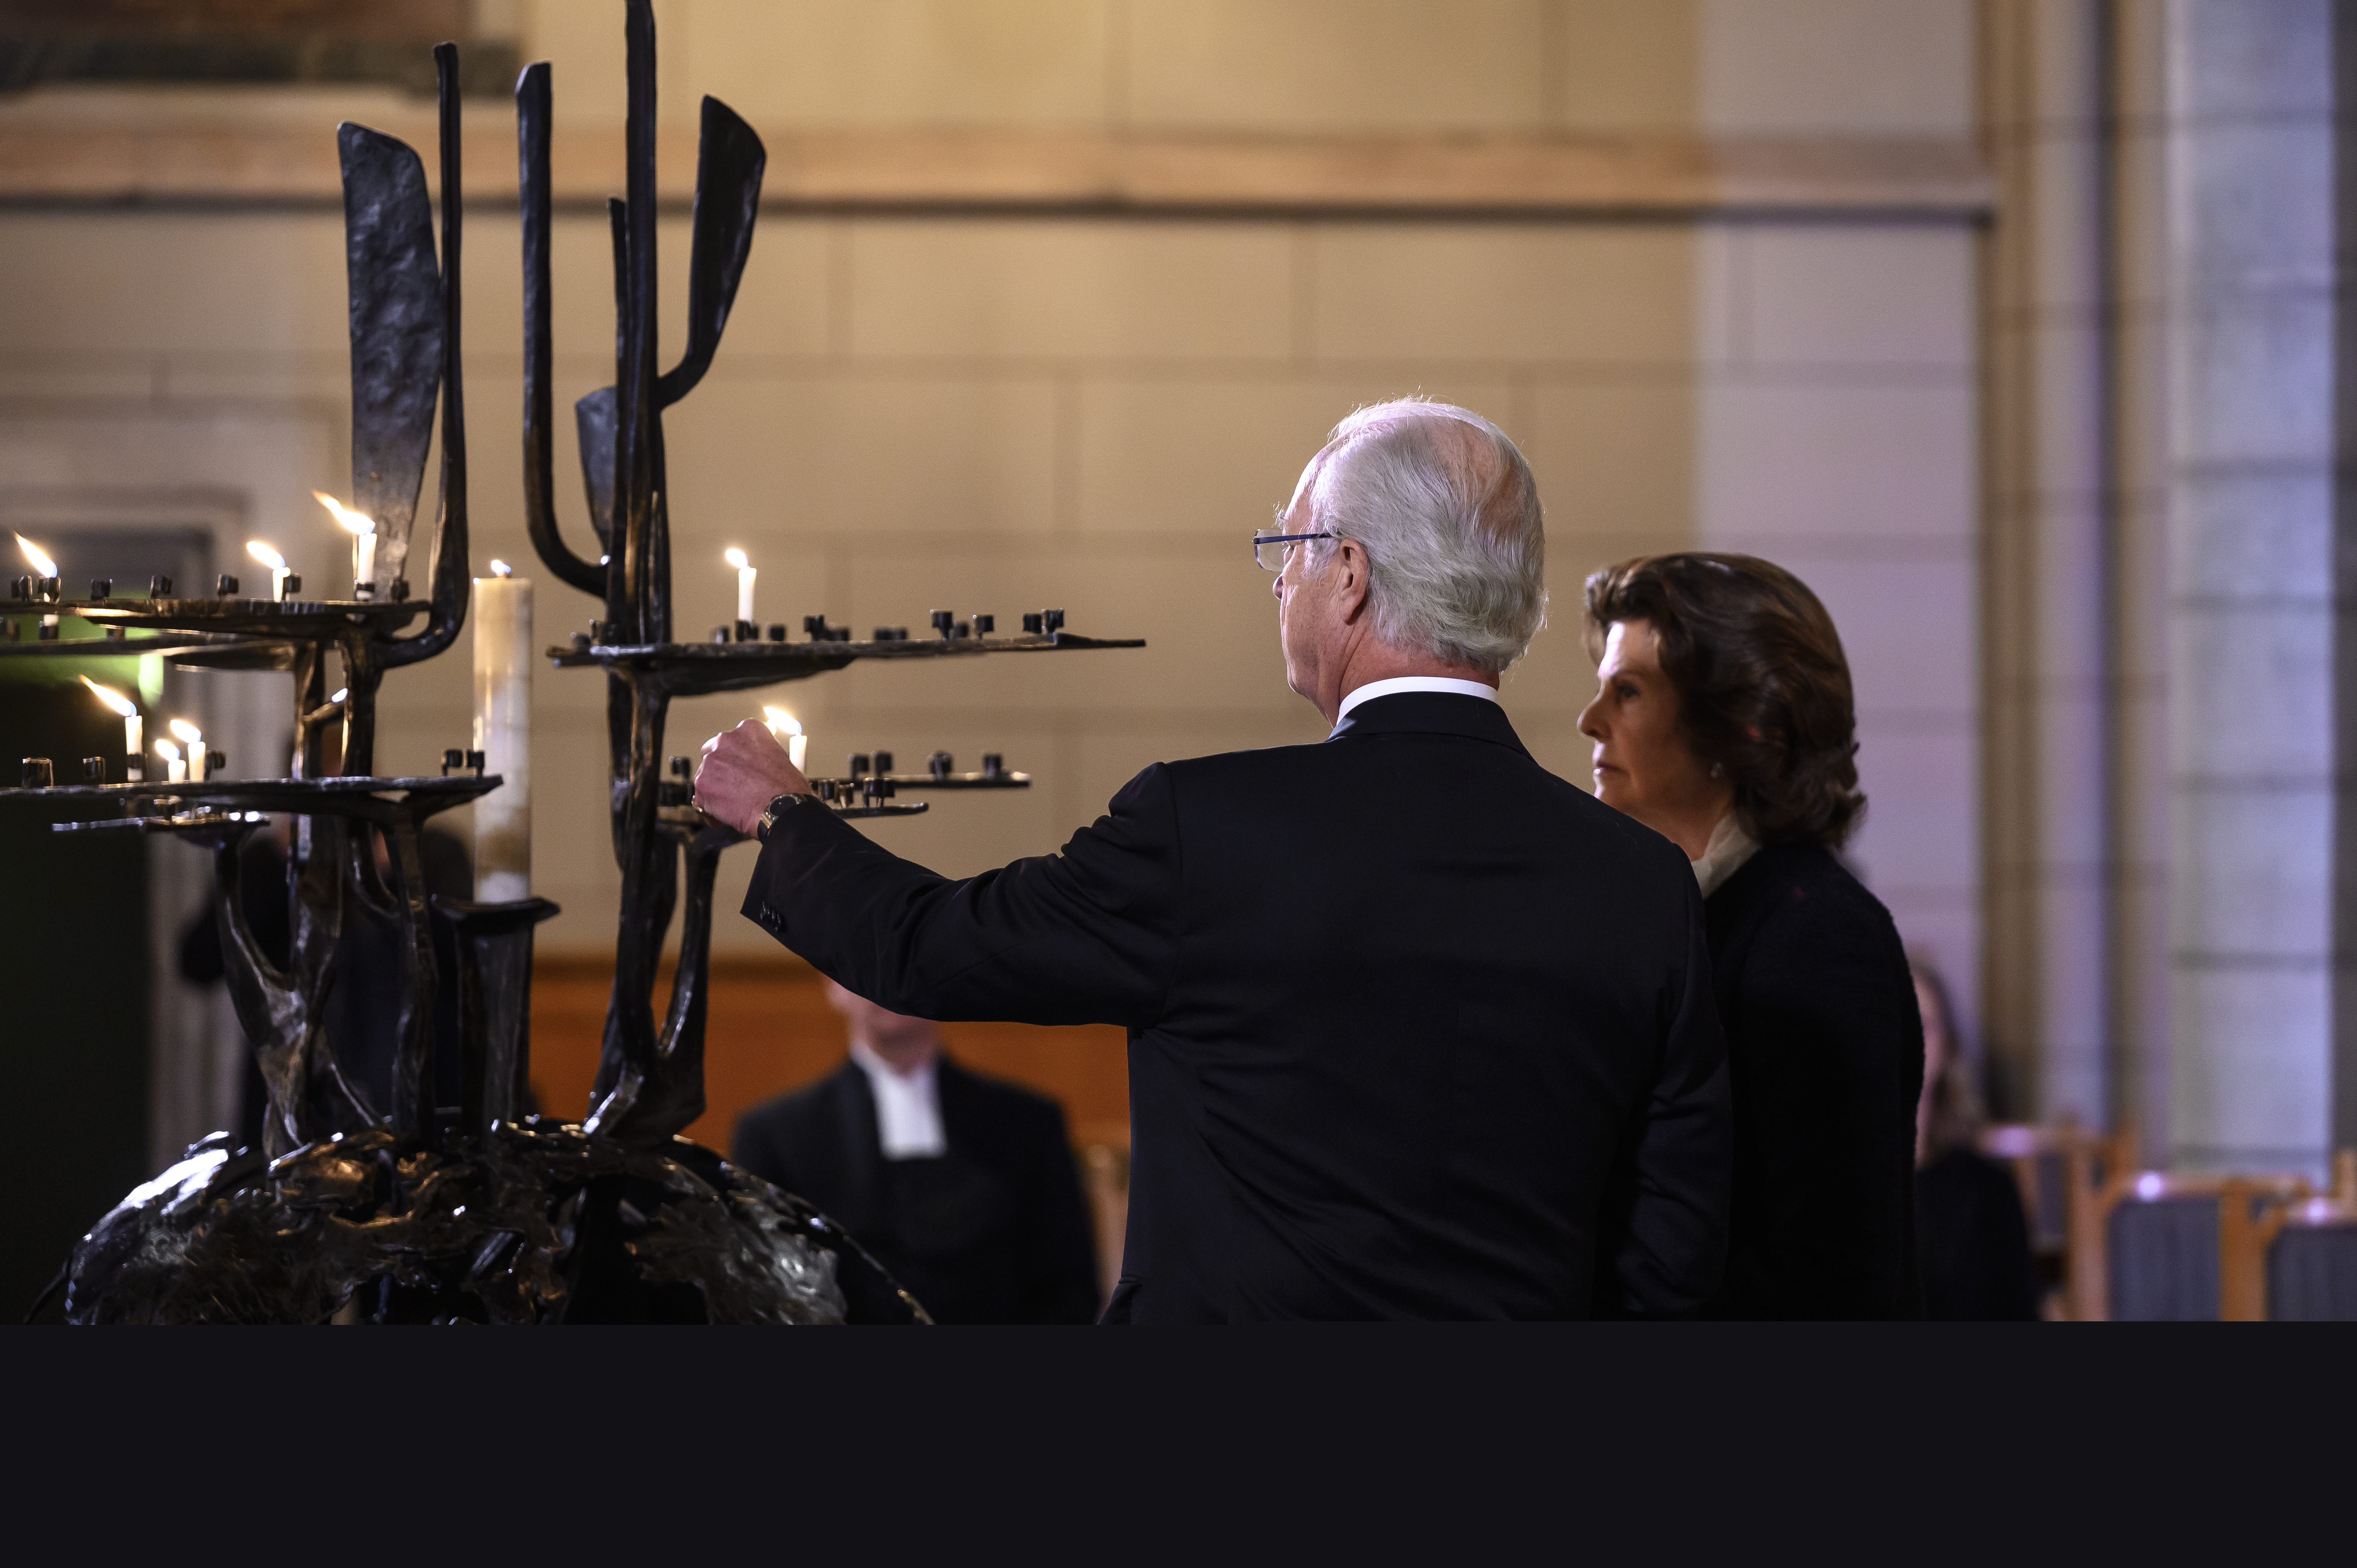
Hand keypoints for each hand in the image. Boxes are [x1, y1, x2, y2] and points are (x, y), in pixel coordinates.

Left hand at [695, 719, 810, 835]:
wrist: (782, 810)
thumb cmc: (788, 788)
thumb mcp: (780, 757)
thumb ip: (761, 754)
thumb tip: (753, 762)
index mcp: (748, 729)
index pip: (734, 739)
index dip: (737, 756)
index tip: (743, 768)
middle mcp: (726, 740)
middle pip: (713, 752)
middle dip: (721, 769)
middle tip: (736, 787)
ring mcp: (711, 762)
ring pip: (706, 776)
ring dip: (717, 789)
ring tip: (736, 805)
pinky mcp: (702, 784)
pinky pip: (701, 798)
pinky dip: (711, 808)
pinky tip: (727, 816)